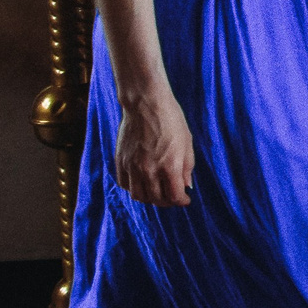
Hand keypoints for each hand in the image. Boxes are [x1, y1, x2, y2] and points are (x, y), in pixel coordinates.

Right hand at [114, 89, 194, 207]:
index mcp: (169, 166)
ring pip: (138, 196)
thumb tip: (186, 186)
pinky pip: (125, 184)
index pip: (174, 196)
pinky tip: (142, 183)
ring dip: (149, 199)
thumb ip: (187, 168)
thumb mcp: (187, 143)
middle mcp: (149, 170)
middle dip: (167, 202)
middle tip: (173, 198)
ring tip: (158, 193)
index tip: (185, 200)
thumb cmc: (171, 121)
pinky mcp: (121, 162)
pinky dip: (134, 188)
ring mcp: (132, 167)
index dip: (181, 201)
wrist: (145, 104)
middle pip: (156, 199)